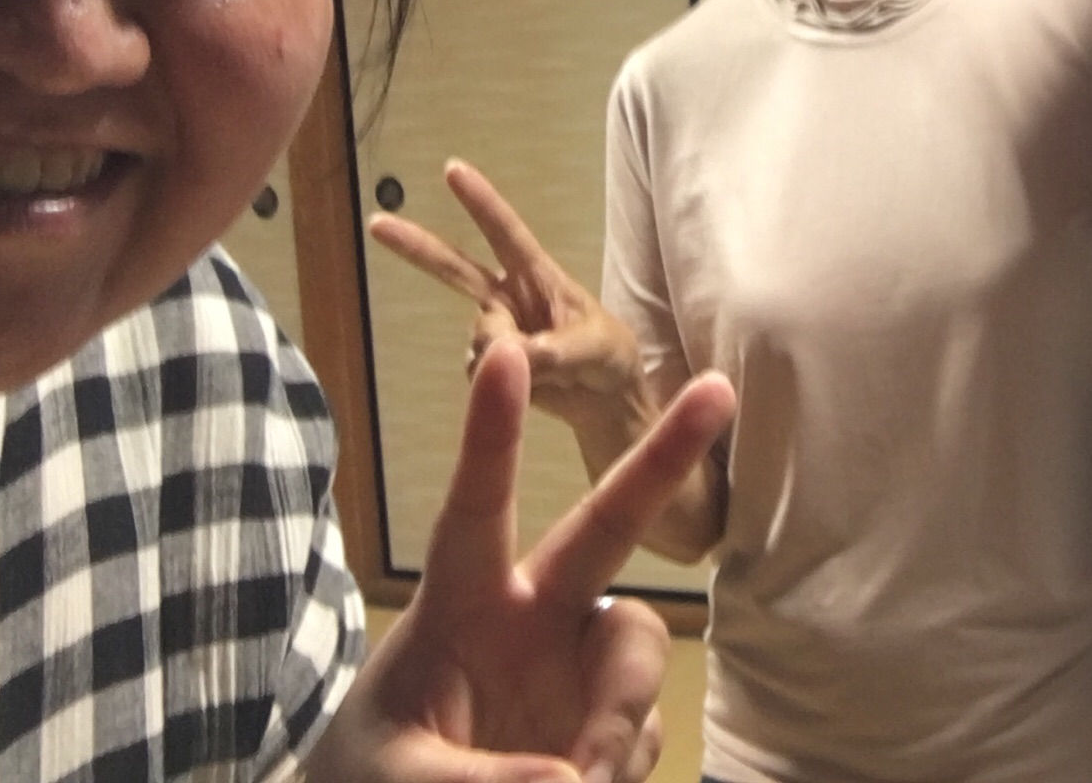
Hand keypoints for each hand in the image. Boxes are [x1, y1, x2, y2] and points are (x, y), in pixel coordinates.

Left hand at [307, 339, 736, 782]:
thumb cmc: (375, 774)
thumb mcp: (390, 780)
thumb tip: (569, 780)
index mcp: (458, 606)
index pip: (474, 511)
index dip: (489, 435)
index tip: (502, 352)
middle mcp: (529, 618)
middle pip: (605, 526)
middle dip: (660, 457)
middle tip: (717, 387)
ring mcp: (575, 667)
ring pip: (636, 655)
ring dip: (617, 722)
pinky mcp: (607, 721)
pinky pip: (644, 733)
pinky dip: (618, 769)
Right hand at [370, 160, 642, 431]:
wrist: (606, 400)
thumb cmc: (609, 356)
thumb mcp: (596, 347)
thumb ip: (554, 350)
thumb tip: (505, 355)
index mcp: (538, 275)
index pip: (507, 232)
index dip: (481, 201)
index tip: (452, 170)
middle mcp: (509, 296)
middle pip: (455, 268)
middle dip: (416, 245)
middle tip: (376, 222)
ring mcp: (497, 328)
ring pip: (479, 338)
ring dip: (503, 357)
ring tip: (550, 370)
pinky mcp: (488, 363)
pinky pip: (475, 370)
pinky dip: (497, 382)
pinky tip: (530, 385)